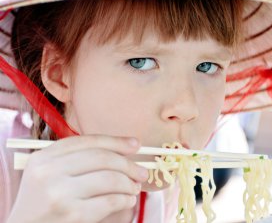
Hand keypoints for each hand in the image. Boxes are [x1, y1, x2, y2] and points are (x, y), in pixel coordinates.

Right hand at [6, 135, 148, 222]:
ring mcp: (59, 194)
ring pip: (110, 179)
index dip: (116, 141)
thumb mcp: (49, 173)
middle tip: (142, 172)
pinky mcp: (72, 214)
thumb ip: (77, 158)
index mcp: (44, 157)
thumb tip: (126, 148)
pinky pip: (110, 201)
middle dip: (128, 164)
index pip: (88, 141)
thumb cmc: (43, 200)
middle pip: (102, 158)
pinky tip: (128, 200)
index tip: (136, 144)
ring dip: (129, 183)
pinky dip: (125, 199)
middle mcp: (49, 172)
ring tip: (135, 188)